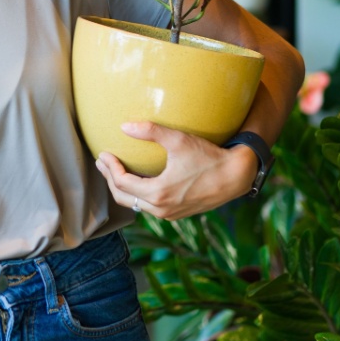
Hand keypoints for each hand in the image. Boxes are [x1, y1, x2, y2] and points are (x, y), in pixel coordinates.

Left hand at [93, 121, 258, 219]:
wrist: (236, 176)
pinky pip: (149, 207)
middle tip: (103, 163)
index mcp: (158, 193)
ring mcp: (170, 214)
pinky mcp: (177, 213)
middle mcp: (162, 209)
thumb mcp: (178, 140)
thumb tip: (124, 126)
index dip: (109, 168)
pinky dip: (138, 195)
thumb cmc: (208, 157)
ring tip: (115, 171)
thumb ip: (151, 131)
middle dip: (110, 180)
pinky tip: (137, 180)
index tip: (103, 153)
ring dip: (123, 189)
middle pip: (124, 198)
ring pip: (136, 205)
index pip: (122, 183)